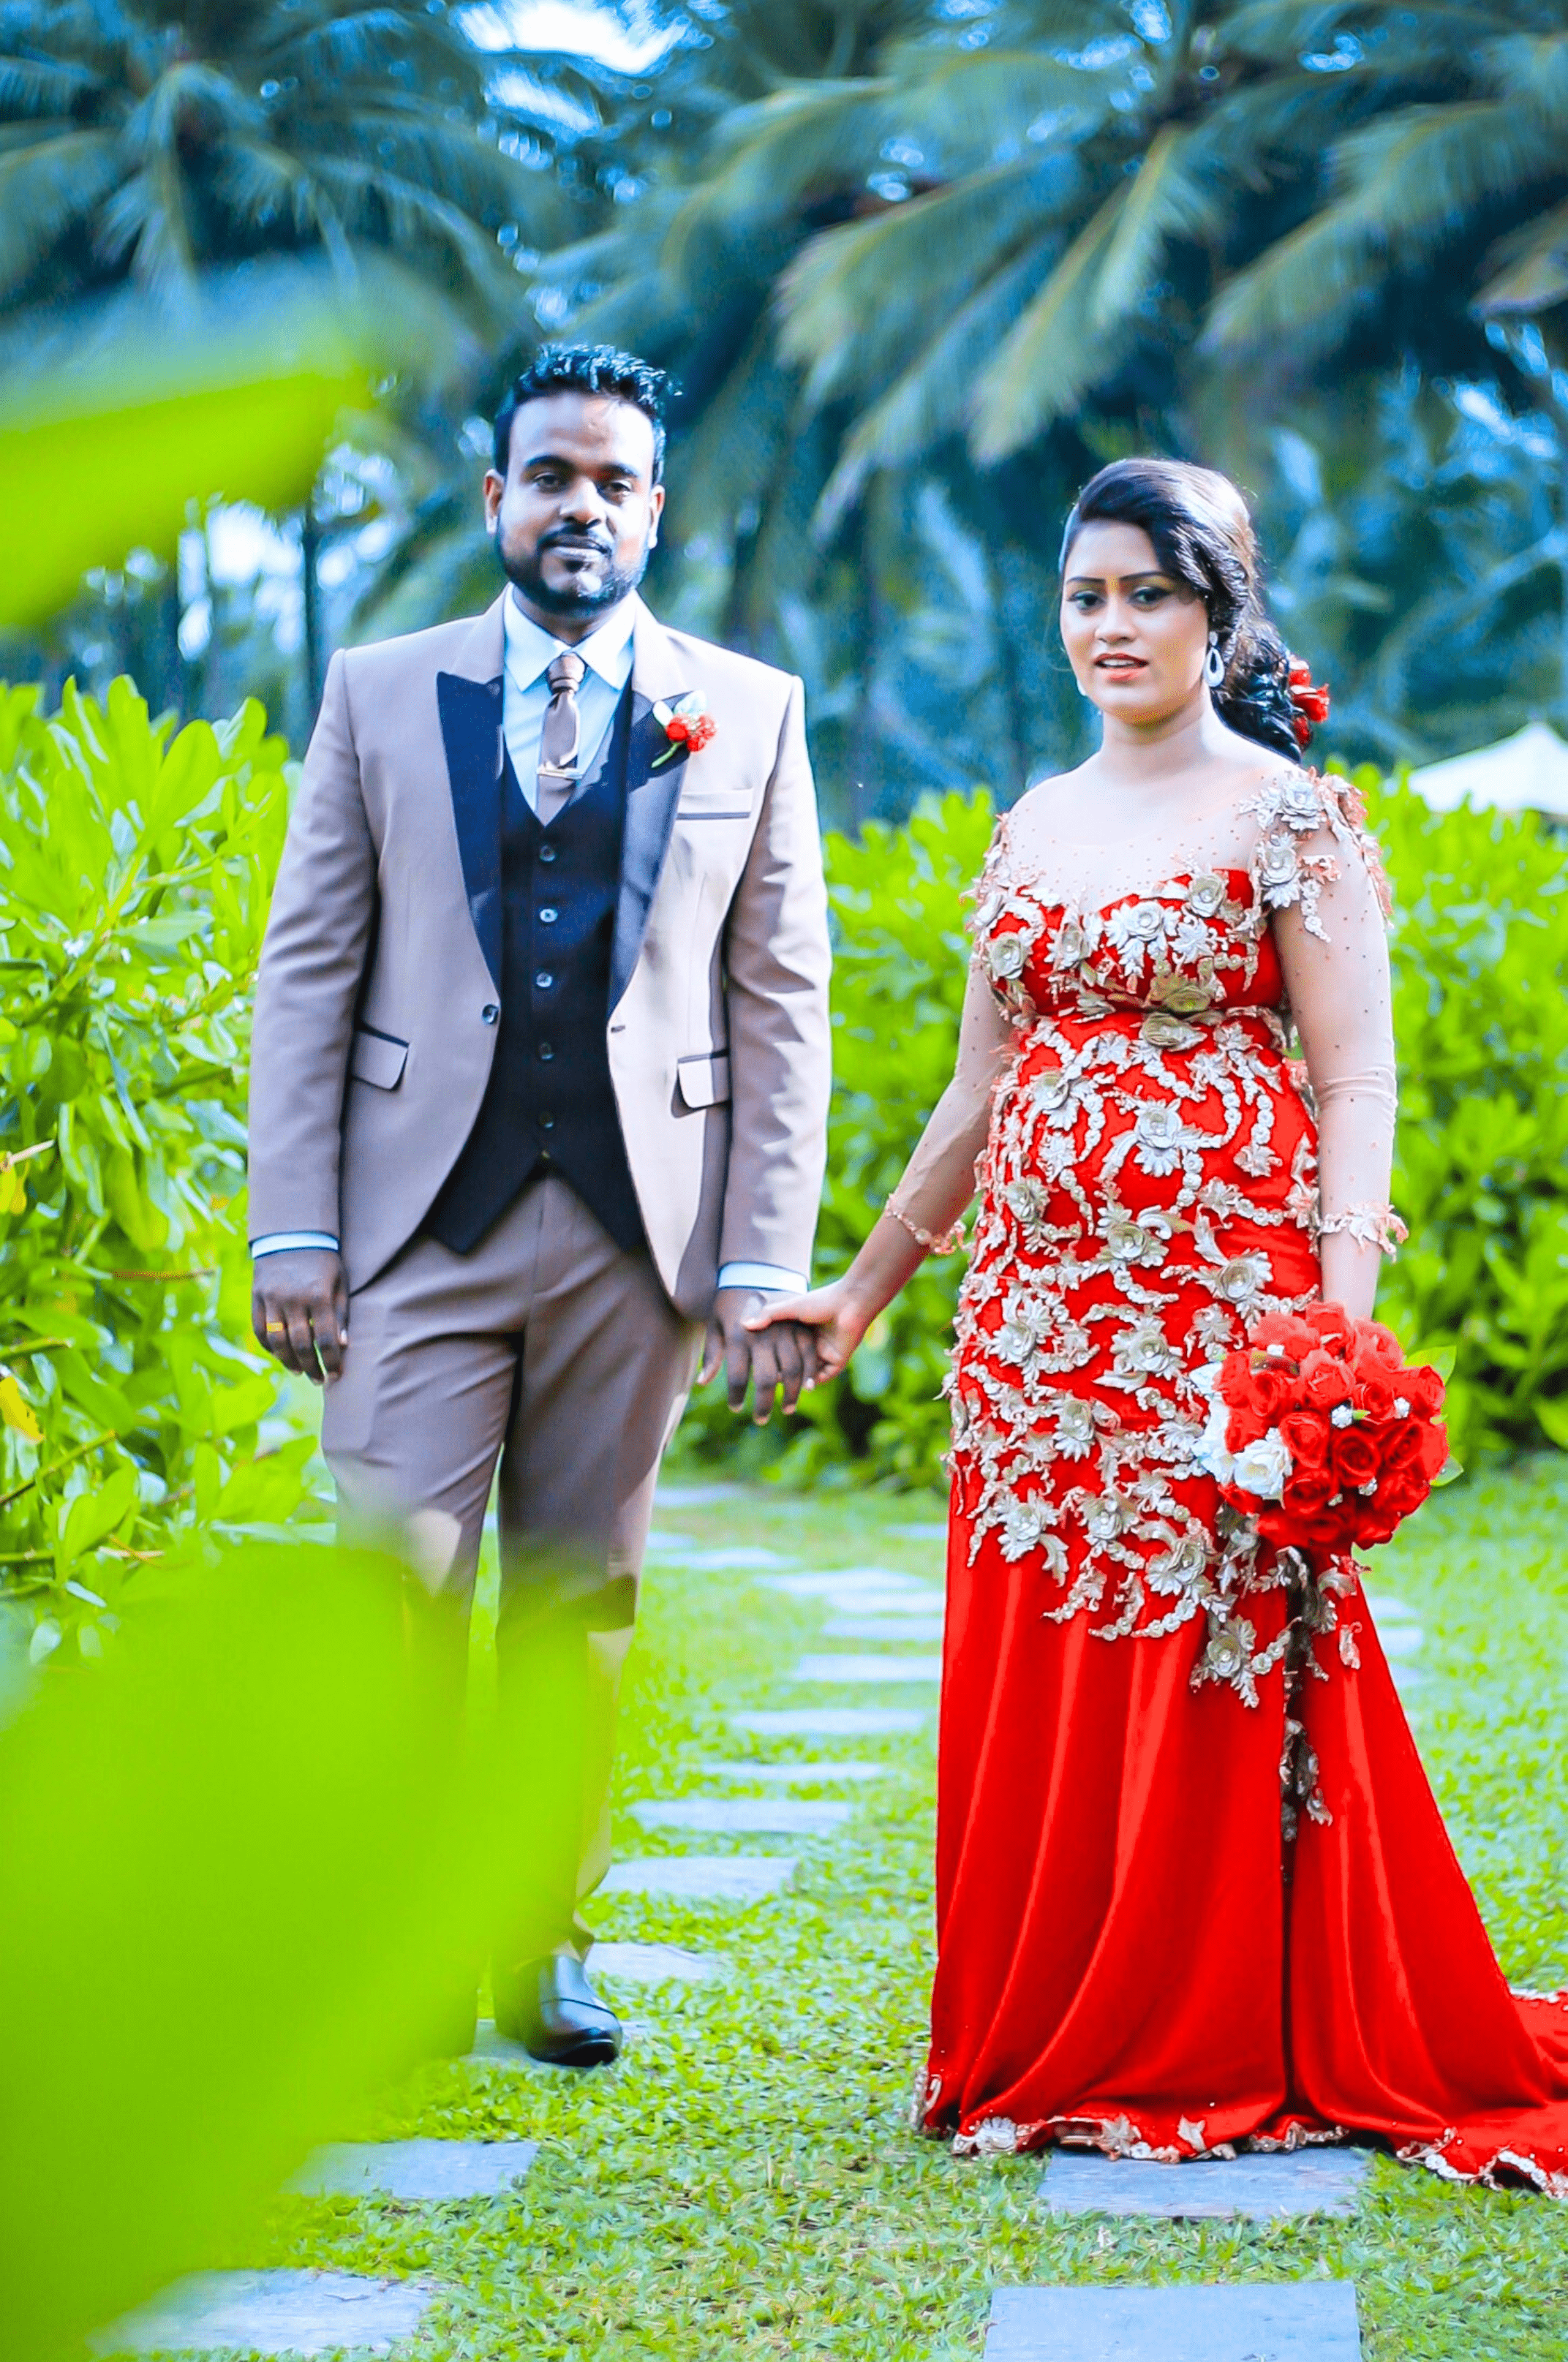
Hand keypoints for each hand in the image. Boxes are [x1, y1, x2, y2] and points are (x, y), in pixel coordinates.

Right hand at [251, 1248, 348, 1383]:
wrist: (292, 1234)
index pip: (325, 1339)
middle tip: (320, 1380)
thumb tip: (342, 1345)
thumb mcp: (340, 1282)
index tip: (337, 1375)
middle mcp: (293, 1299)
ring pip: (277, 1341)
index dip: (332, 1361)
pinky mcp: (257, 1297)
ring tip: (300, 1372)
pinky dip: (269, 1347)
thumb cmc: (323, 1261)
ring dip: (289, 1361)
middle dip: (312, 1367)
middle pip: (300, 1345)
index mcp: (319, 1296)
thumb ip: (341, 1314)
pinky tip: (280, 1356)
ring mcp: (272, 1298)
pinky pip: (259, 1329)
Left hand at [699, 1287, 817, 1423]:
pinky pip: (808, 1356)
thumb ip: (711, 1355)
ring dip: (791, 1394)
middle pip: (766, 1380)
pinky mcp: (800, 1327)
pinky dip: (809, 1374)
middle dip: (763, 1405)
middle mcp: (762, 1336)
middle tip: (760, 1420)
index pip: (736, 1378)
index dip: (736, 1397)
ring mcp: (783, 1331)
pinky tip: (806, 1388)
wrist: (754, 1272)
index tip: (735, 1408)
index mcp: (737, 1338)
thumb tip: (703, 1383)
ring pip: (791, 1371)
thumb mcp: (714, 1326)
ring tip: (787, 1409)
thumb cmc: (728, 1304)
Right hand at [743, 1278, 872, 1388]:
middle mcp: (812, 1345)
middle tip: (764, 1381)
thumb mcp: (789, 1308)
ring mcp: (824, 1355)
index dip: (769, 1359)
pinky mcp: (836, 1362)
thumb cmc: (821, 1301)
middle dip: (781, 1375)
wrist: (850, 1303)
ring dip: (794, 1382)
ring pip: (806, 1375)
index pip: (782, 1351)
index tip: (754, 1365)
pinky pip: (821, 1377)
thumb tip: (743, 1325)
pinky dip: (810, 1382)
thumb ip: (768, 1316)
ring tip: (778, 1385)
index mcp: (801, 1332)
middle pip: (793, 1366)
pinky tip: (798, 1384)